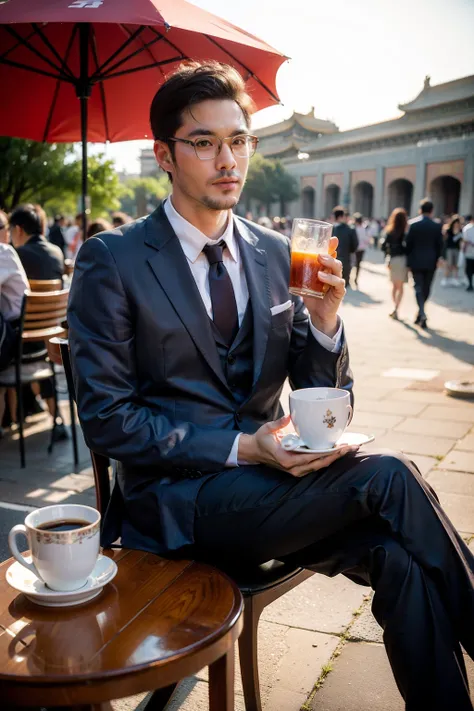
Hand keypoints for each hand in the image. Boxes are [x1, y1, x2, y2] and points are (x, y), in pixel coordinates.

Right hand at [238, 414, 358, 477]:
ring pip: (321, 465)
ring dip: (335, 457)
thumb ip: (279, 423)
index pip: (312, 457)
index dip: (328, 453)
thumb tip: (291, 415)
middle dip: (337, 455)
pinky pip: (317, 465)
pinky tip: (338, 451)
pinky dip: (328, 458)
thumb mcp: (267, 429)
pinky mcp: (300, 469)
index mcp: (287, 460)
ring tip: (349, 448)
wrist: (255, 452)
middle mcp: (294, 468)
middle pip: (321, 463)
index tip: (340, 447)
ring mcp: (297, 470)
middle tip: (352, 446)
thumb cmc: (261, 440)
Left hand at [302, 237, 344, 337]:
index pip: (332, 255)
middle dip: (329, 253)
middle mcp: (334, 274)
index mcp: (327, 269)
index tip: (332, 239)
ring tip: (320, 259)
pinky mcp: (339, 292)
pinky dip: (330, 279)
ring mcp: (337, 282)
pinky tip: (321, 276)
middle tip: (318, 252)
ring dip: (330, 263)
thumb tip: (288, 258)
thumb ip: (299, 271)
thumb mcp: (304, 281)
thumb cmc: (312, 295)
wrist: (317, 314)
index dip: (332, 246)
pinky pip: (338, 283)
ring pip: (338, 269)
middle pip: (335, 260)